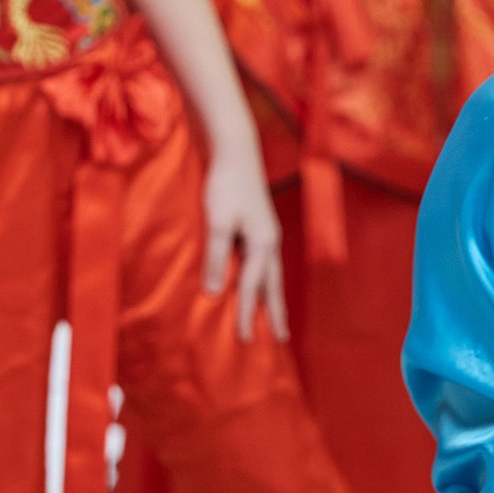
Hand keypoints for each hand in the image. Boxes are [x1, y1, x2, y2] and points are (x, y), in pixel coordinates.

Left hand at [200, 147, 288, 342]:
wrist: (235, 152)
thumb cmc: (224, 185)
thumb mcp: (216, 222)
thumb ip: (215, 256)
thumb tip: (213, 292)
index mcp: (261, 244)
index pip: (252, 288)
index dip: (246, 315)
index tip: (244, 339)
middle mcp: (269, 242)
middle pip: (272, 286)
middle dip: (274, 313)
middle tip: (280, 339)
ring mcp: (265, 234)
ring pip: (270, 275)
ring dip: (271, 298)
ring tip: (273, 318)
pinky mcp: (257, 227)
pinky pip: (262, 263)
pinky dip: (262, 280)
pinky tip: (256, 284)